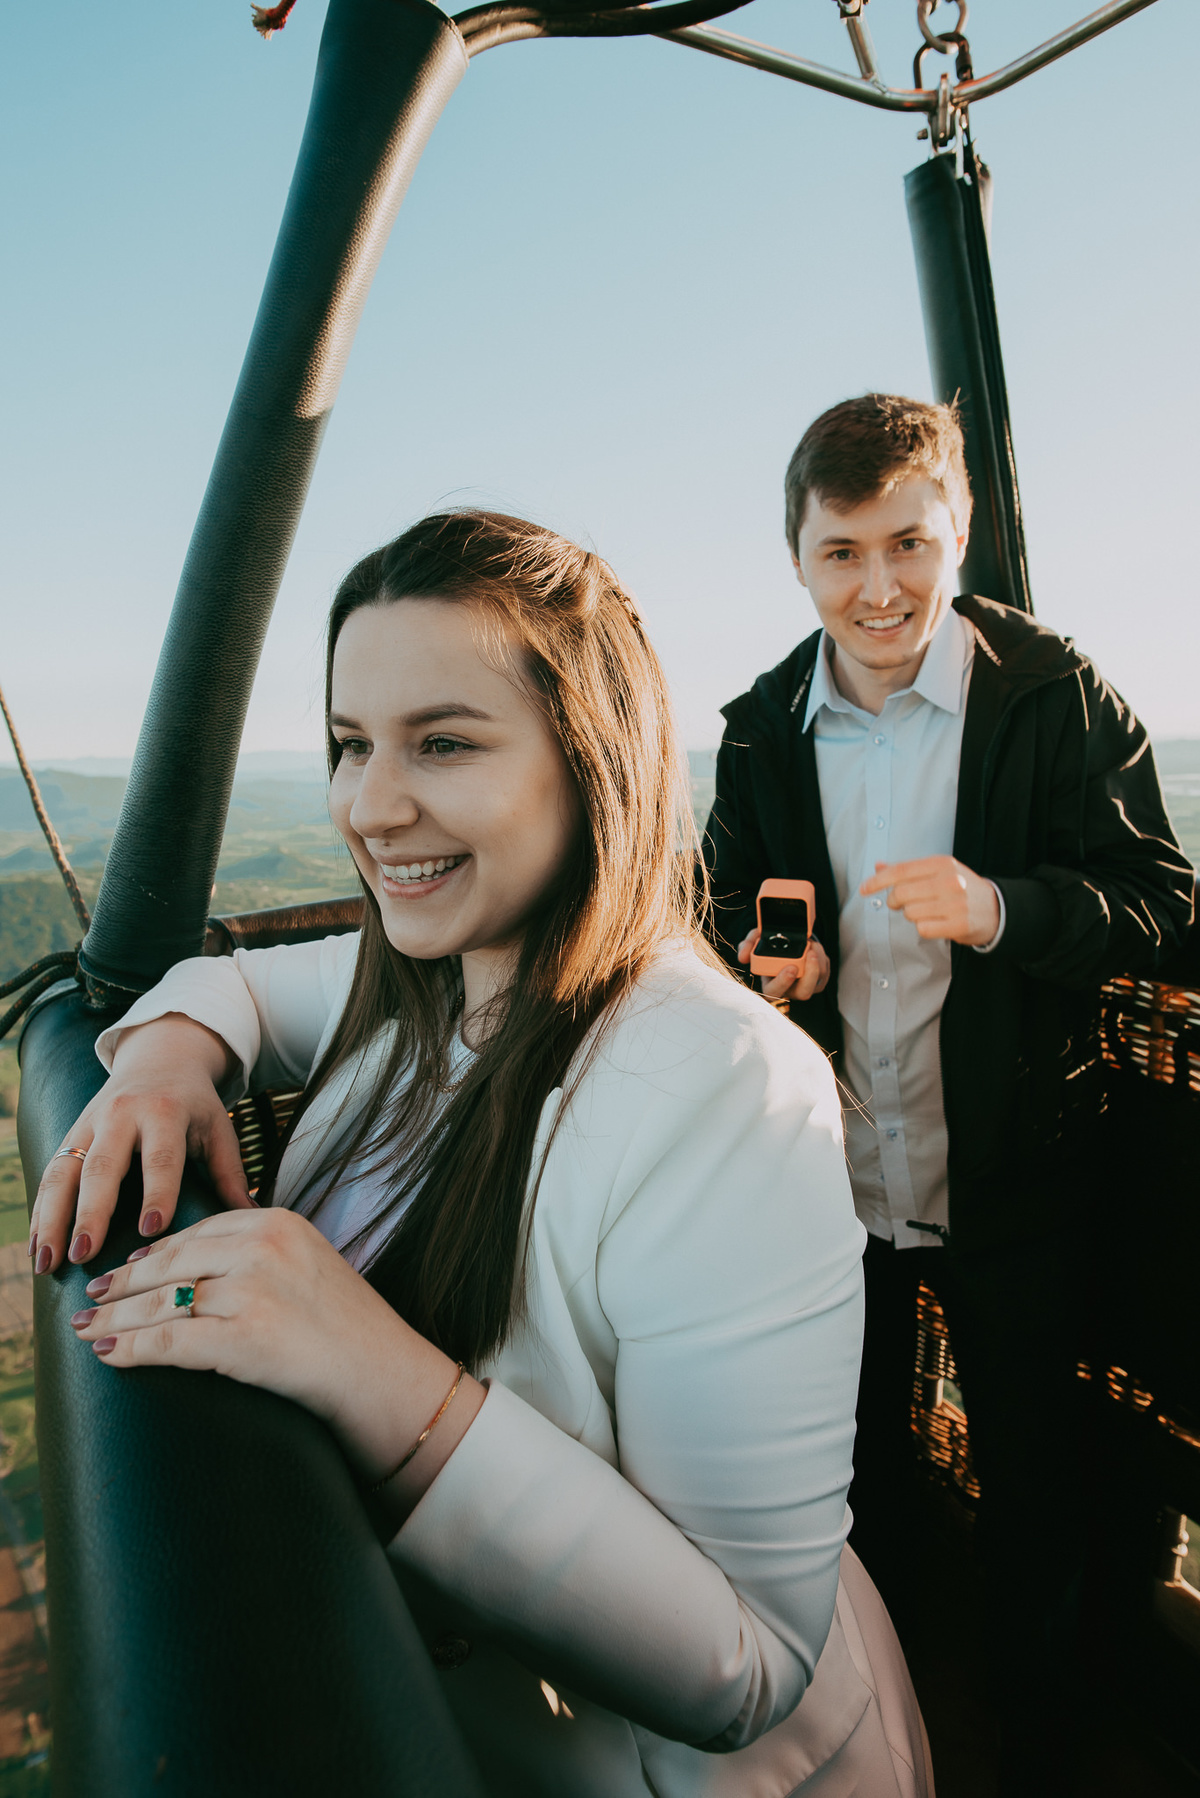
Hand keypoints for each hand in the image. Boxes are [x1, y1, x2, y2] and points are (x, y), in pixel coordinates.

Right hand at [29, 1014, 252, 1273]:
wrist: (160, 1058)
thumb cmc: (195, 1106)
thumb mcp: (218, 1128)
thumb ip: (231, 1173)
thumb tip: (255, 1218)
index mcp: (165, 1112)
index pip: (161, 1156)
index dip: (157, 1191)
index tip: (150, 1229)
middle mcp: (122, 1115)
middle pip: (103, 1166)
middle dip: (91, 1211)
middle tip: (84, 1254)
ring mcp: (90, 1123)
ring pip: (65, 1172)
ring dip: (52, 1219)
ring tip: (47, 1262)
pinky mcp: (70, 1133)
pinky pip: (51, 1174)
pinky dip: (40, 1212)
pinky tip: (38, 1247)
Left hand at [70, 1208, 484, 1517]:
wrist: (385, 1373)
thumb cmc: (352, 1329)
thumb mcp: (311, 1265)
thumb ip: (264, 1254)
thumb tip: (204, 1268)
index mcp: (278, 1223)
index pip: (199, 1231)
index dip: (155, 1251)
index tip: (127, 1267)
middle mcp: (261, 1248)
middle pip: (171, 1261)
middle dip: (124, 1283)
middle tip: (92, 1296)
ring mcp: (251, 1291)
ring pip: (162, 1301)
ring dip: (116, 1317)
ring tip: (88, 1328)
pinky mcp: (242, 1338)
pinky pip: (170, 1340)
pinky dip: (132, 1347)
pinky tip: (109, 1354)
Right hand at [737, 927, 830, 1003]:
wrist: (787, 941)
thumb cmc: (770, 944)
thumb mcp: (756, 939)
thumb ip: (747, 945)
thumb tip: (742, 957)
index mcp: (771, 984)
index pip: (774, 992)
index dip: (783, 982)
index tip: (791, 968)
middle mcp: (789, 989)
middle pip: (803, 993)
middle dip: (809, 975)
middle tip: (810, 954)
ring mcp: (805, 986)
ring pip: (818, 980)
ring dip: (818, 960)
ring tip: (811, 943)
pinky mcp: (819, 981)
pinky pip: (825, 972)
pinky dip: (823, 958)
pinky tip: (815, 948)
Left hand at [860, 856, 1000, 945]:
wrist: (996, 909)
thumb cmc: (960, 888)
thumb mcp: (939, 871)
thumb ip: (908, 870)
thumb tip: (878, 866)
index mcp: (942, 863)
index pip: (901, 871)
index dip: (878, 881)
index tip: (863, 889)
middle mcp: (949, 881)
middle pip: (901, 894)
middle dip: (895, 901)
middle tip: (901, 904)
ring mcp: (955, 903)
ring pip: (910, 913)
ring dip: (912, 915)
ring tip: (928, 912)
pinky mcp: (958, 924)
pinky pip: (923, 929)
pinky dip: (924, 928)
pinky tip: (937, 923)